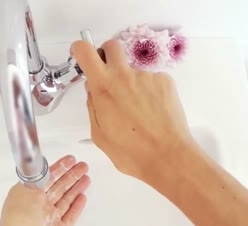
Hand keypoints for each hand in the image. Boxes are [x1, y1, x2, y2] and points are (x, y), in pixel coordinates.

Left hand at [0, 155, 90, 225]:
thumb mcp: (26, 190)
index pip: (46, 176)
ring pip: (66, 199)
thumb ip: (38, 178)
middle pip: (58, 186)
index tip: (69, 160)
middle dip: (71, 174)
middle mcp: (38, 206)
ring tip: (86, 177)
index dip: (59, 167)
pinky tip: (82, 197)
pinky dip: (77, 206)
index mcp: (27, 194)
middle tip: (82, 166)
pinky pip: (71, 215)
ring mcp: (49, 219)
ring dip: (76, 187)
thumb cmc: (18, 224)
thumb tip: (43, 169)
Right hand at [71, 40, 192, 183]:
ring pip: (132, 70)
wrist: (167, 156)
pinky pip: (150, 80)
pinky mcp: (164, 81)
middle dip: (106, 56)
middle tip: (108, 75)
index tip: (81, 54)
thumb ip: (93, 108)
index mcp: (103, 87)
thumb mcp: (99, 134)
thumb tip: (93, 92)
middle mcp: (124, 75)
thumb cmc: (132, 151)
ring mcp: (146, 76)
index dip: (80, 49)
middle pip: (111, 46)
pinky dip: (148, 92)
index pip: (85, 52)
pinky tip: (150, 111)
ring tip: (137, 110)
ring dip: (130, 83)